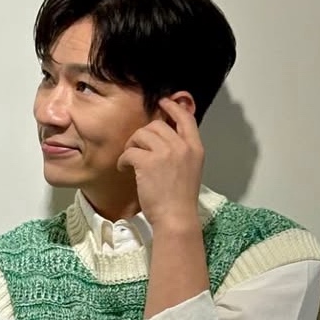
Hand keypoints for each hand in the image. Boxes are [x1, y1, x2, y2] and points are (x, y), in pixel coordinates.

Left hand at [117, 98, 204, 227]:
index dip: (173, 107)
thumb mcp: (190, 170)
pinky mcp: (148, 162)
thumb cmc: (181, 200)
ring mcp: (165, 153)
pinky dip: (123, 160)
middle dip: (143, 134)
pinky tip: (124, 169)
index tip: (163, 102)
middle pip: (157, 125)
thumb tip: (162, 140)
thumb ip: (181, 153)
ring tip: (130, 160)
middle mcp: (182, 146)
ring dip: (132, 145)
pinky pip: (130, 152)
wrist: (176, 217)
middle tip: (136, 147)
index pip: (186, 118)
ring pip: (141, 134)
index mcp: (195, 148)